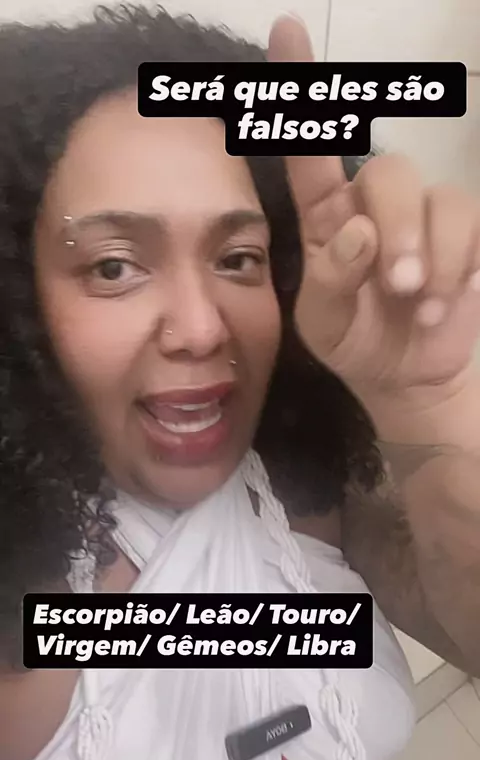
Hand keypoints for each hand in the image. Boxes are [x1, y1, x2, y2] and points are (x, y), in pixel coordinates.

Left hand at [268, 17, 479, 422]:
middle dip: (398, 229)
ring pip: (437, 195)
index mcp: (326, 217)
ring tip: (418, 305)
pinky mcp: (463, 234)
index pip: (310, 149)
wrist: (404, 376)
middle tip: (396, 284)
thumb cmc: (354, 341)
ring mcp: (422, 216)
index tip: (287, 31)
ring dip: (432, 255)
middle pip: (389, 170)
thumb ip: (330, 278)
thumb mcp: (323, 323)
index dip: (298, 91)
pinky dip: (461, 266)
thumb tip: (362, 231)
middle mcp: (373, 204)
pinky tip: (444, 302)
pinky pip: (471, 222)